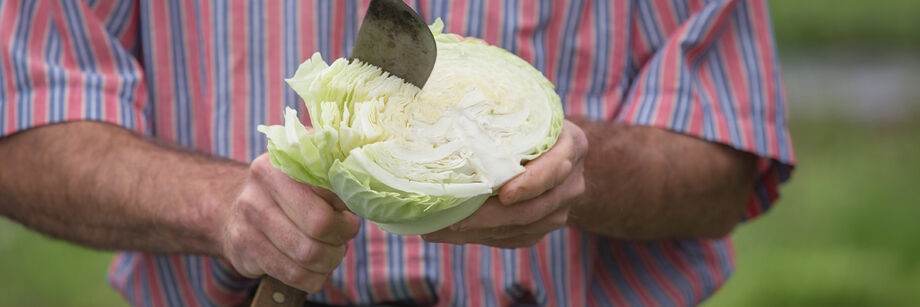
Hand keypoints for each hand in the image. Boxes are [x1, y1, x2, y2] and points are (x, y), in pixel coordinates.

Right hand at [220, 154, 360, 291]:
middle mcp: (260, 187)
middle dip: (340, 240)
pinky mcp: (243, 248)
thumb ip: (337, 182)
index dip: (346, 215)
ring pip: (307, 255)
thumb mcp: (309, 178)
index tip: (348, 218)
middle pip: (319, 226)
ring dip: (328, 261)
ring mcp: (247, 219)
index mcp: (283, 163)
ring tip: (329, 254)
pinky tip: (314, 270)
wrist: (233, 208)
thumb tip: (367, 200)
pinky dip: (313, 278)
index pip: (330, 193)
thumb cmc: (288, 194)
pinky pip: (292, 274)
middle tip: (342, 239)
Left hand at [422, 120, 587, 247]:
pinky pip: (517, 238)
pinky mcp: (544, 225)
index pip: (556, 168)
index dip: (531, 183)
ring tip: (446, 227)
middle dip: (495, 216)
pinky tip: (458, 232)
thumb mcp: (519, 111)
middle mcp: (571, 180)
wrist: (547, 145)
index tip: (504, 194)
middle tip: (458, 218)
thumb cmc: (524, 122)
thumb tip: (446, 117)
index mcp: (572, 145)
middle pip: (537, 207)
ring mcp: (561, 207)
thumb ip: (498, 116)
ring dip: (484, 231)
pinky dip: (486, 237)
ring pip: (525, 228)